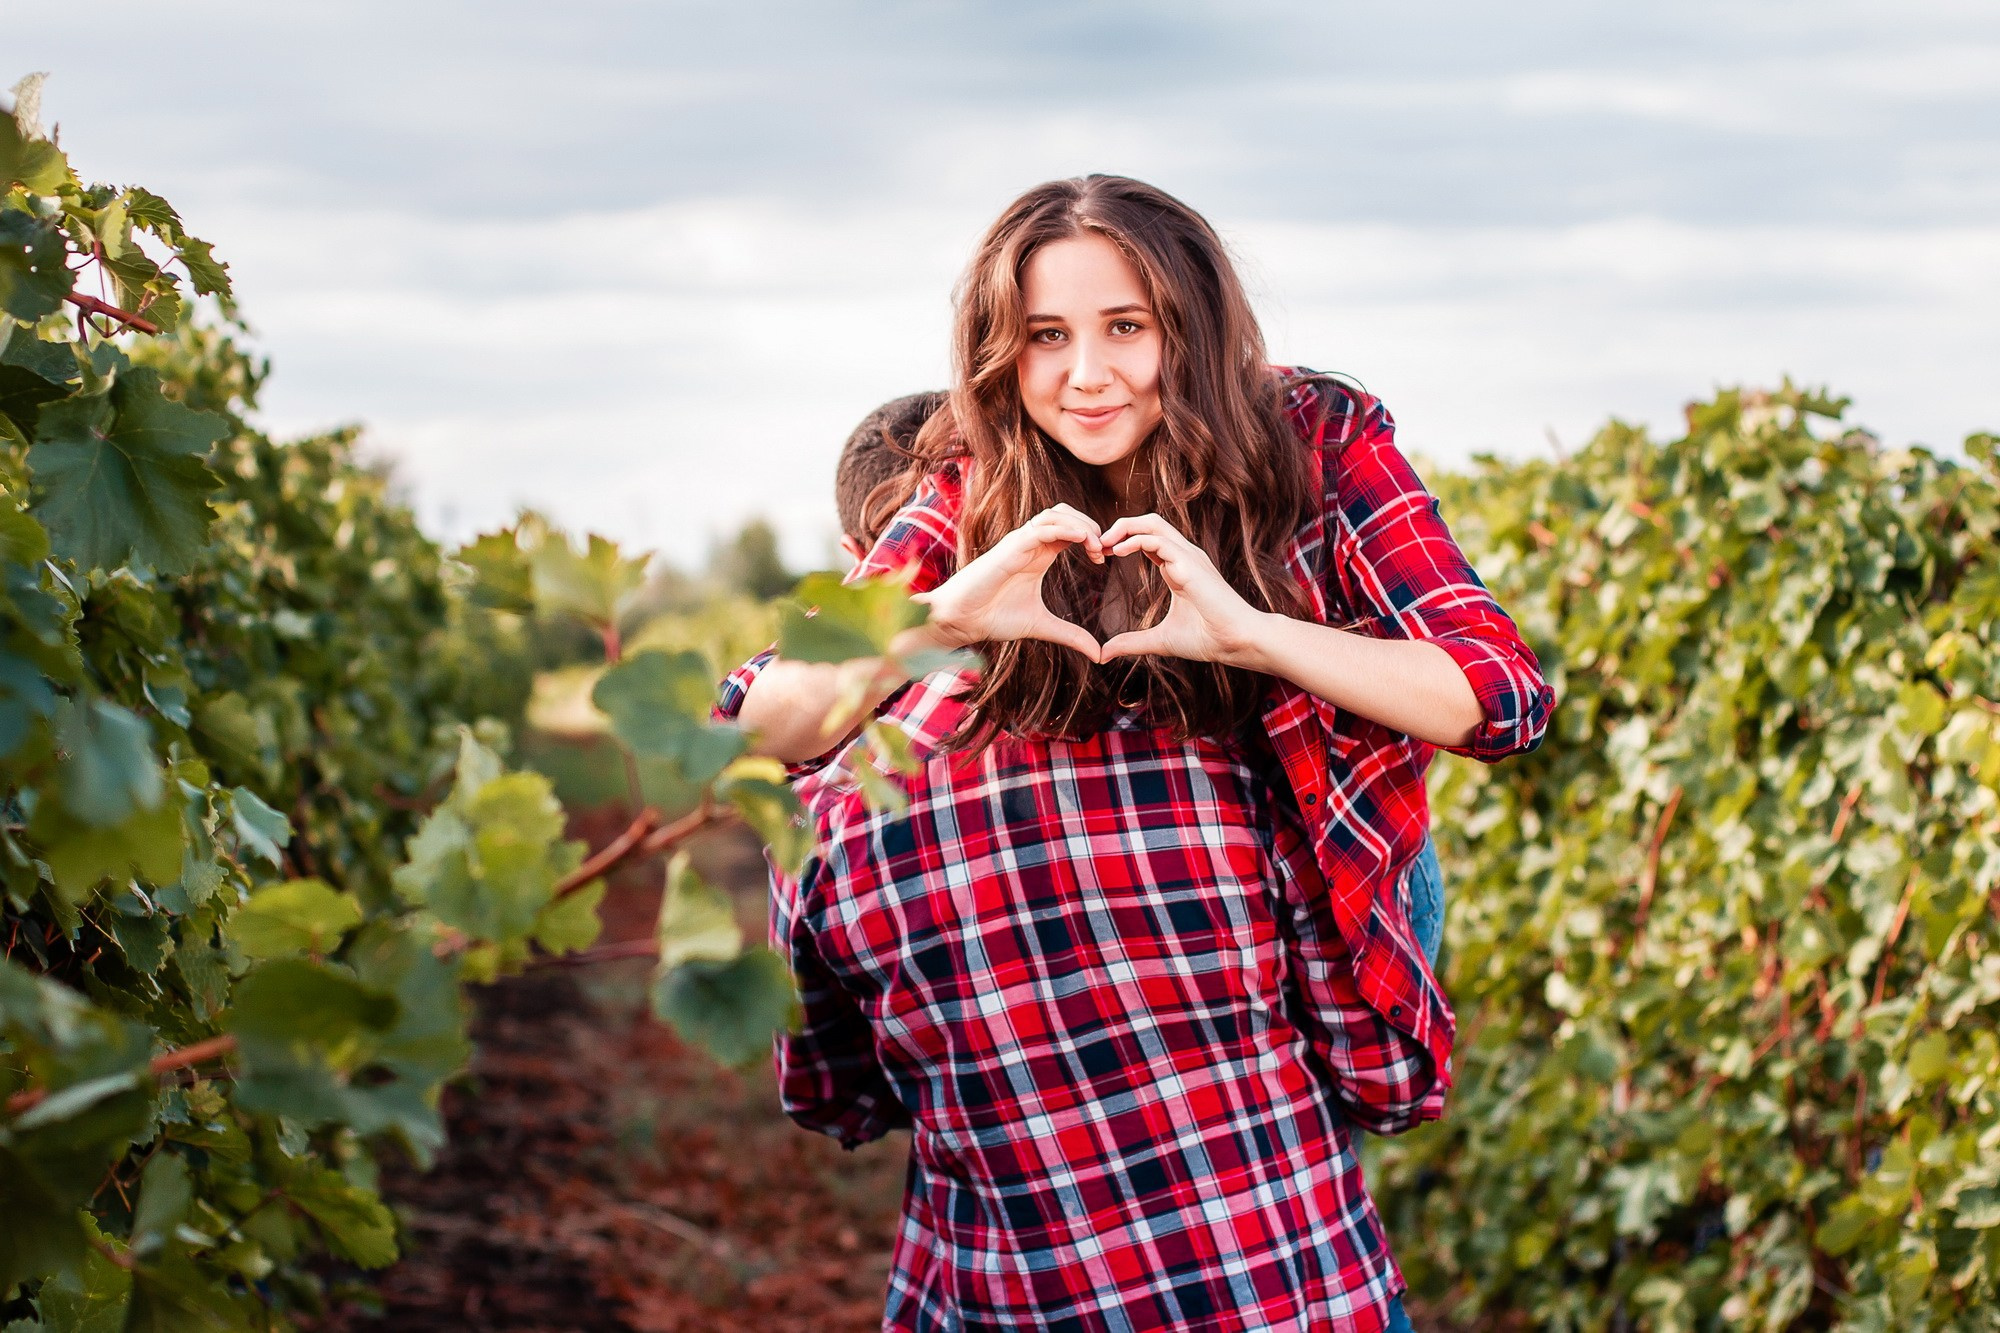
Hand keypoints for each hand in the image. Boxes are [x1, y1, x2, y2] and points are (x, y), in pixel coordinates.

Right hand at [915, 504, 1104, 660]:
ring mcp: (1019, 542)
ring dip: (1080, 523)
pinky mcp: (1010, 547)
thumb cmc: (993, 617)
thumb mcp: (1042, 626)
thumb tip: (1099, 654)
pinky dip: (1064, 529)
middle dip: (1090, 524)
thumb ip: (1071, 635)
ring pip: (1055, 514)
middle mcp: (1030, 543)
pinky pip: (1041, 528)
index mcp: (1039, 554)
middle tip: (1105, 549)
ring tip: (1096, 545)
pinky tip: (1082, 539)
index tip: (1105, 558)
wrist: (961, 620)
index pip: (1071, 530)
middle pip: (1066, 514)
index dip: (1092, 538)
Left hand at [1097, 513, 1266, 666]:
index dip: (1121, 542)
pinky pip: (1159, 540)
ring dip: (1123, 528)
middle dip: (1119, 527)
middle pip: (1148, 523)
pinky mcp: (1190, 563)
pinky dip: (1135, 540)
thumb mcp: (1159, 640)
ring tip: (1102, 544)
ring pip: (1153, 523)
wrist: (1237, 642)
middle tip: (1095, 544)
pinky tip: (1117, 552)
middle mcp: (1184, 556)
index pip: (1147, 539)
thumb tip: (1103, 654)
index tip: (1100, 555)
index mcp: (1177, 567)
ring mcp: (1188, 556)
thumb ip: (1131, 643)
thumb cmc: (1207, 639)